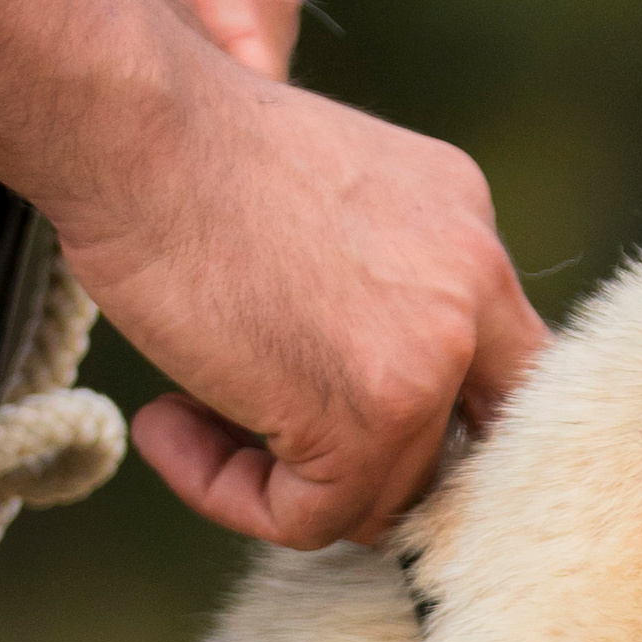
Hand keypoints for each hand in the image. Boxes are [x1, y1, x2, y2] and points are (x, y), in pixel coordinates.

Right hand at [51, 58, 549, 549]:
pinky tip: (165, 424)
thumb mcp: (323, 195)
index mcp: (468, 231)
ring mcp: (432, 359)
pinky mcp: (372, 418)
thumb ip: (373, 280)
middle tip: (269, 446)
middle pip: (459, 447)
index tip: (340, 420)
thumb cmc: (186, 148)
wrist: (132, 121)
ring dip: (277, 475)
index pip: (508, 370)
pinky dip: (229, 494)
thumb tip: (354, 374)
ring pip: (382, 493)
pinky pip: (314, 520)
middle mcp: (473, 291)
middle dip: (368, 464)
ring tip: (186, 413)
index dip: (440, 423)